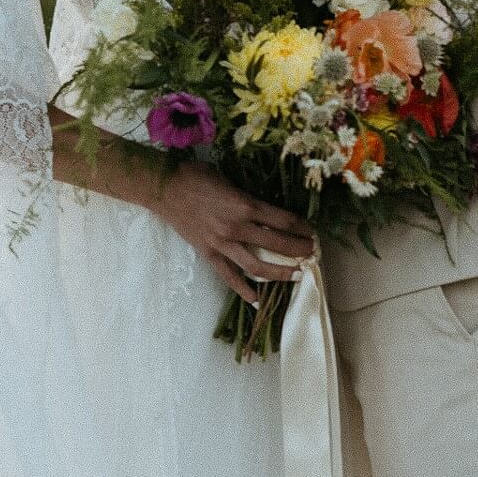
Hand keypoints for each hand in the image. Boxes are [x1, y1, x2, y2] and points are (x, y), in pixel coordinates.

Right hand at [152, 160, 315, 304]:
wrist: (165, 188)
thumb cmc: (197, 176)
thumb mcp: (230, 181)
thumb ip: (249, 197)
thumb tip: (267, 209)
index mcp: (245, 205)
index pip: (284, 220)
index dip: (302, 227)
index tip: (312, 232)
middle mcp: (237, 227)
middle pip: (277, 244)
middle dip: (299, 250)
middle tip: (312, 253)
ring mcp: (222, 244)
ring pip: (257, 266)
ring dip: (281, 274)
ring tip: (297, 275)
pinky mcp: (209, 254)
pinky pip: (229, 277)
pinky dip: (243, 290)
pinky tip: (257, 300)